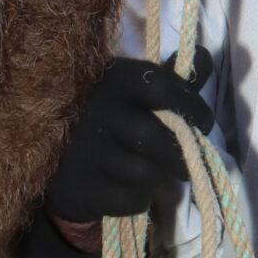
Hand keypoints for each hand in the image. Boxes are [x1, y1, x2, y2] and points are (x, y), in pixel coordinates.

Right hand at [44, 50, 213, 232]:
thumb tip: (206, 58)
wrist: (51, 154)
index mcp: (116, 80)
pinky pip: (131, 200)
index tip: (203, 122)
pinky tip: (126, 185)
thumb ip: (172, 77)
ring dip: (157, 176)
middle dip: (182, 154)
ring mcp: (89, 152)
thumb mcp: (130, 87)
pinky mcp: (83, 188)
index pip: (165, 87)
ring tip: (149, 169)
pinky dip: (138, 198)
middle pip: (159, 139)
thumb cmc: (105, 114)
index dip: (193, 106)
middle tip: (187, 159)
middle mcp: (101, 112)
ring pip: (148, 173)